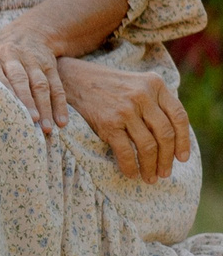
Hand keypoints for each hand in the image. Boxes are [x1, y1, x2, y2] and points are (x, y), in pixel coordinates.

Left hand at [0, 23, 66, 132]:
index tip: (5, 106)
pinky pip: (56, 86)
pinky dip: (60, 105)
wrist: (25, 32)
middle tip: (29, 121)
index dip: (1, 87)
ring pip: (40, 84)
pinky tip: (62, 122)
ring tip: (45, 127)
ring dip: (44, 107)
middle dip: (25, 100)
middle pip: (20, 79)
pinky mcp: (49, 65)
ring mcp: (32, 59)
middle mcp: (10, 54)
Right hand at [61, 58, 192, 180]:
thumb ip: (154, 101)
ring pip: (148, 145)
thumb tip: (171, 137)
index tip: (182, 158)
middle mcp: (143, 95)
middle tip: (165, 173)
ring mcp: (125, 109)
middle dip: (167, 158)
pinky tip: (131, 174)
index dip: (183, 140)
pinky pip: (126, 151)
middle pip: (165, 134)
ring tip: (150, 177)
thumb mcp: (136, 83)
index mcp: (155, 84)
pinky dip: (130, 167)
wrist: (71, 78)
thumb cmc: (106, 85)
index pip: (178, 116)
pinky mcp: (108, 122)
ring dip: (151, 166)